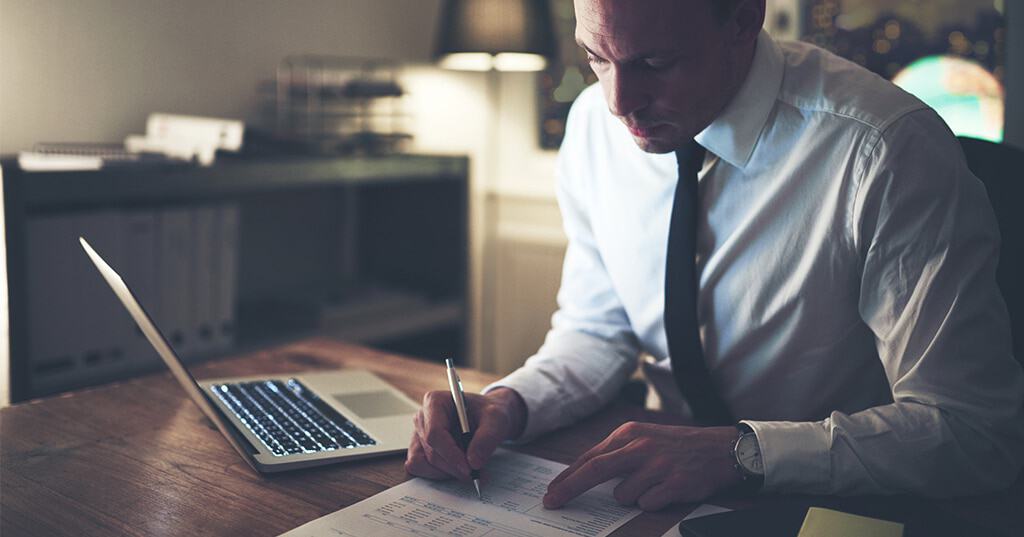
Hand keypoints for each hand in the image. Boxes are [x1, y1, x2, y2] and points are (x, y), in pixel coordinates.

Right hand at [405, 387, 526, 480]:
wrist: (486, 418)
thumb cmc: (488, 413)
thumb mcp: (496, 419)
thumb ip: (487, 438)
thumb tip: (474, 462)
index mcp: (435, 402)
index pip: (435, 433)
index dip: (450, 454)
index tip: (468, 468)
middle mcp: (422, 417)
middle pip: (430, 451)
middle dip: (453, 467)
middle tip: (475, 474)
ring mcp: (418, 434)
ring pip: (423, 463)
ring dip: (446, 472)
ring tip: (469, 468)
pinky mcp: (419, 449)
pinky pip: (420, 468)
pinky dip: (439, 474)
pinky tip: (457, 468)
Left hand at [543, 422, 741, 510]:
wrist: (720, 448)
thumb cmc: (676, 446)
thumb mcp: (643, 439)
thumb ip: (615, 453)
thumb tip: (580, 473)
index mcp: (629, 433)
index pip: (590, 457)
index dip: (567, 477)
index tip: (551, 491)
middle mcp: (641, 446)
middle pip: (595, 470)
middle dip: (569, 488)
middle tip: (552, 502)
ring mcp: (657, 465)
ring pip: (623, 495)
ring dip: (631, 496)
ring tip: (653, 484)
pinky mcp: (674, 484)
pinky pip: (647, 504)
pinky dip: (651, 503)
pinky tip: (666, 490)